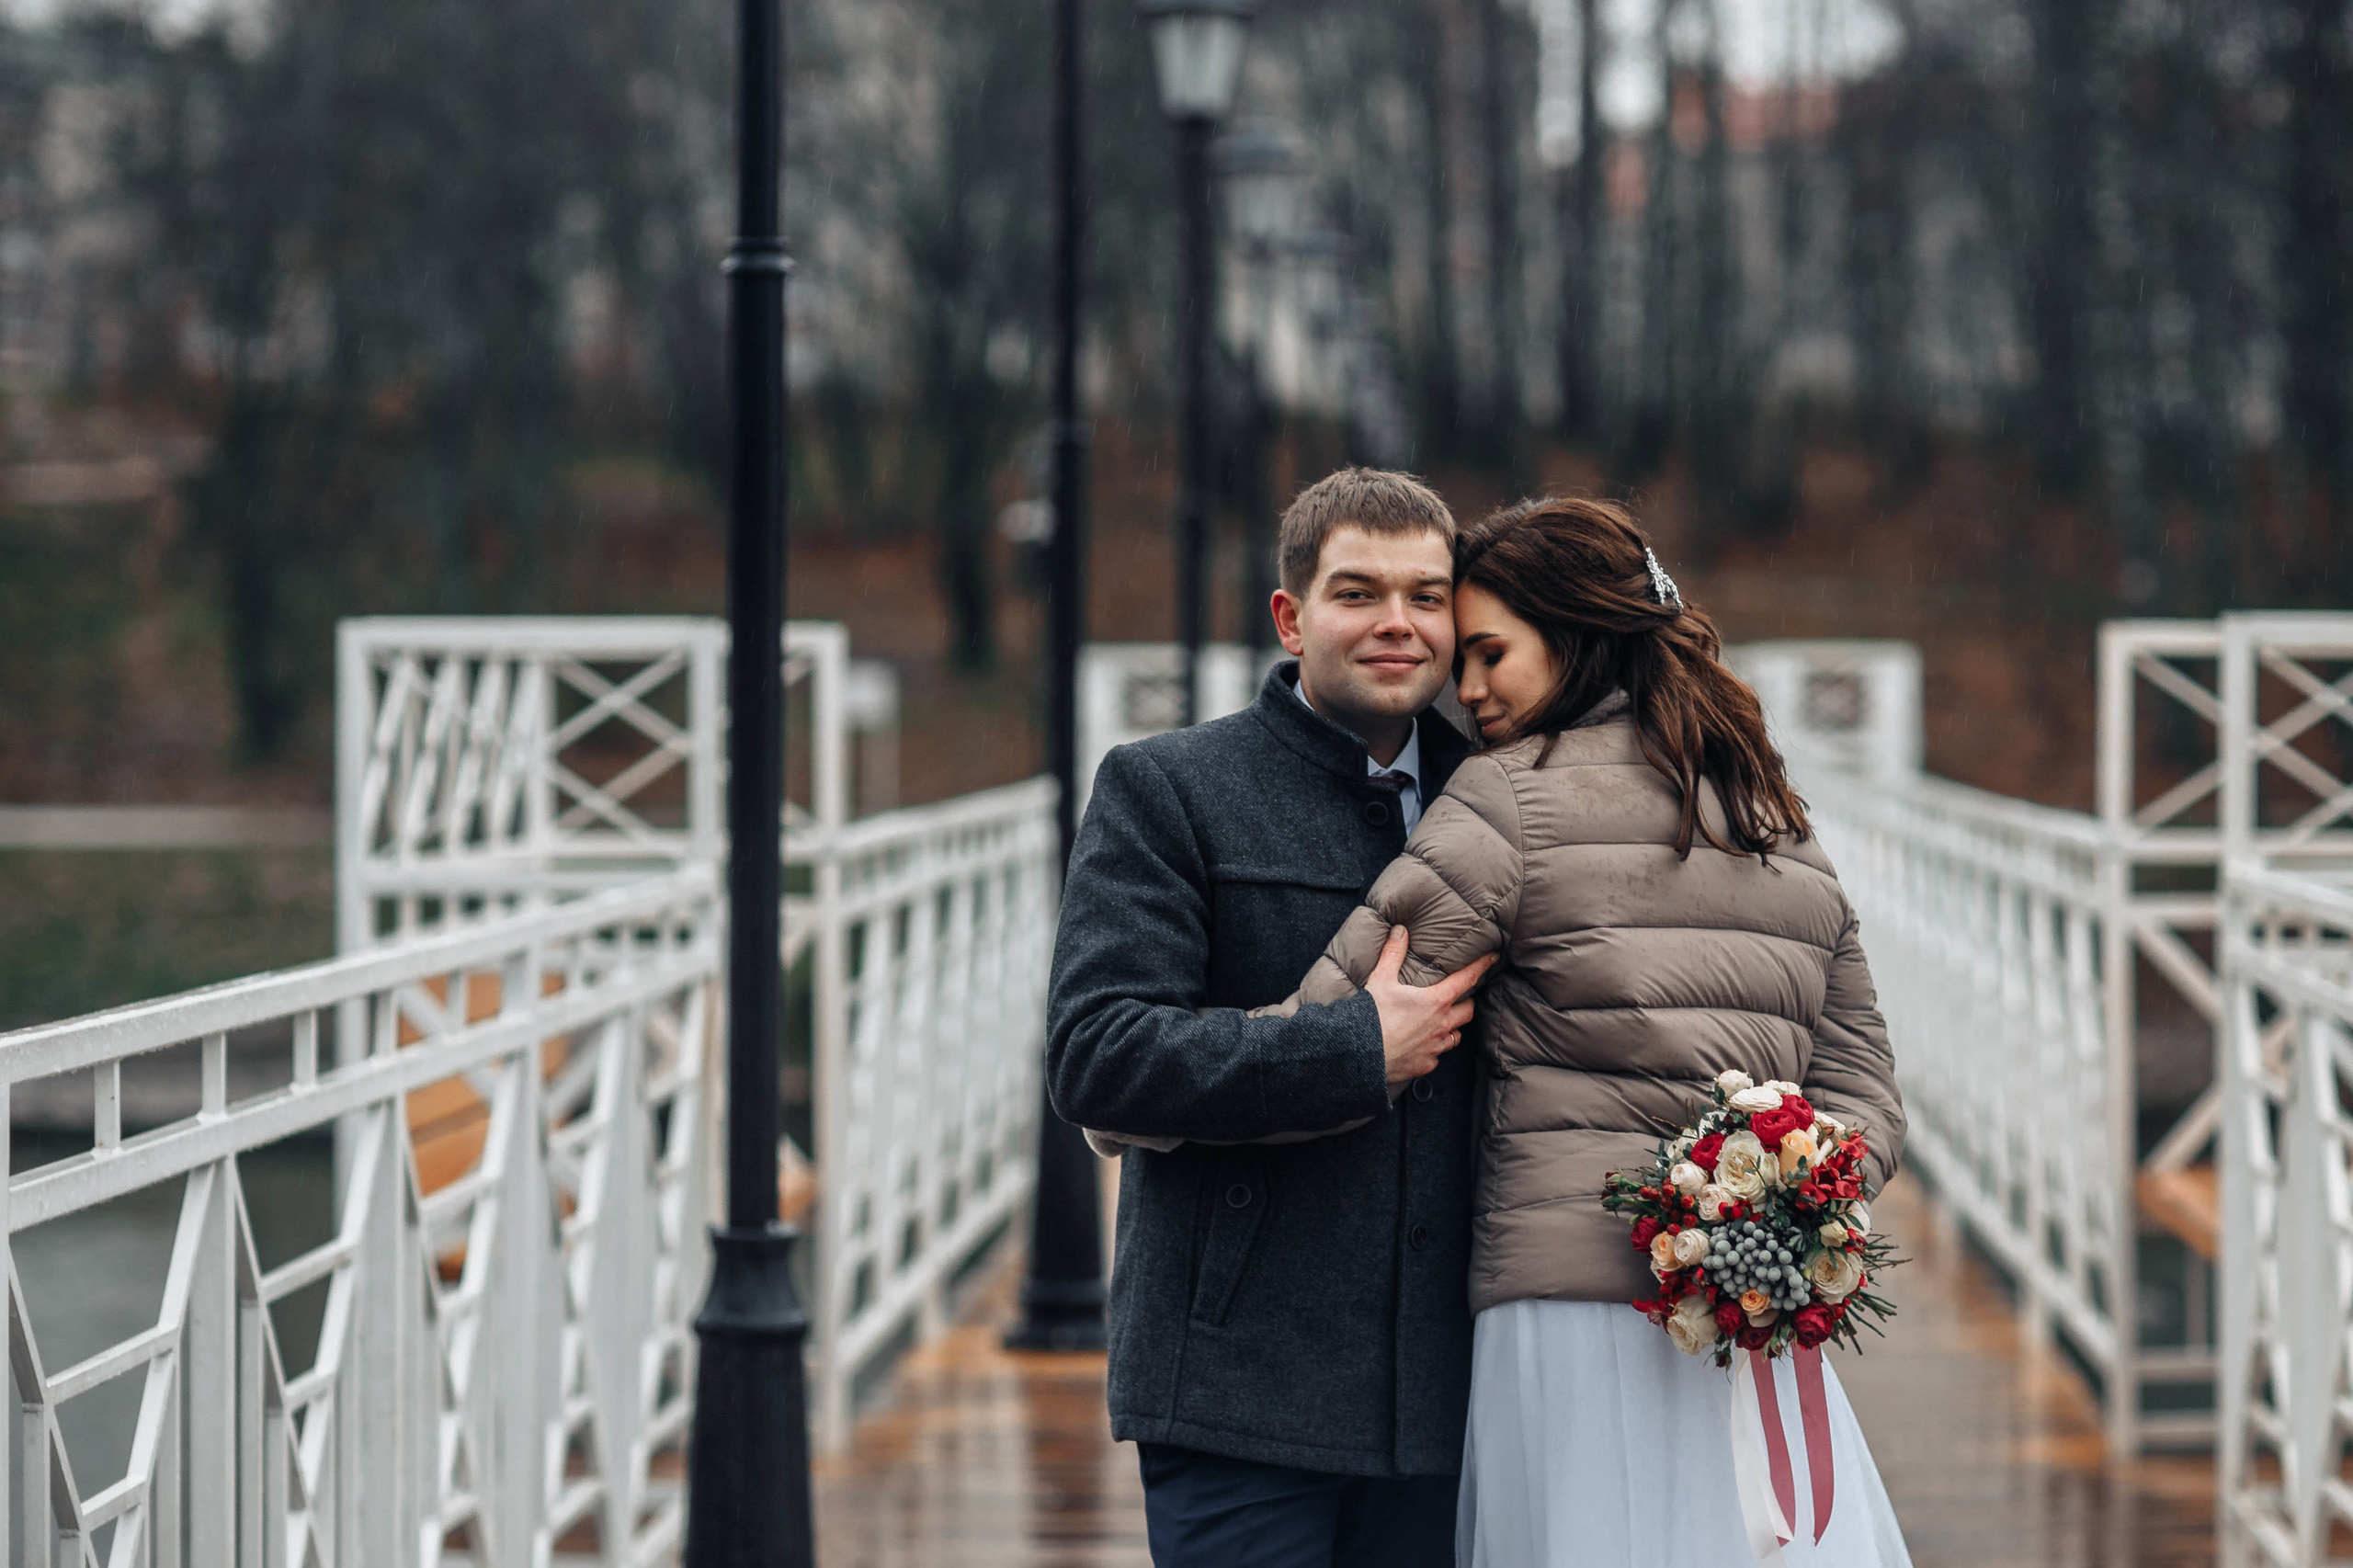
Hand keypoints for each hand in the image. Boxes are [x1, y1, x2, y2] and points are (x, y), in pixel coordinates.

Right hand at [1368, 925, 1497, 1085]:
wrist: (1360, 1055)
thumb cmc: (1372, 1016)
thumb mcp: (1381, 980)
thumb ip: (1393, 953)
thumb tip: (1400, 930)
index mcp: (1436, 1001)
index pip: (1467, 979)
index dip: (1482, 966)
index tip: (1493, 958)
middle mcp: (1442, 1025)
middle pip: (1467, 1011)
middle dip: (1466, 1002)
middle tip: (1460, 996)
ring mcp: (1435, 1047)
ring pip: (1455, 1035)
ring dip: (1452, 1027)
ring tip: (1443, 1021)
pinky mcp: (1425, 1064)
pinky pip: (1437, 1055)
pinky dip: (1433, 1048)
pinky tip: (1422, 1045)